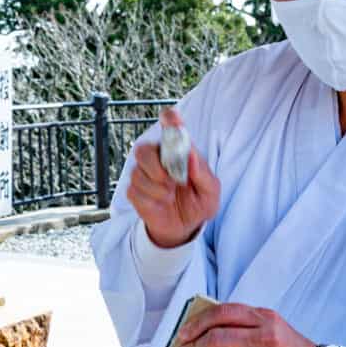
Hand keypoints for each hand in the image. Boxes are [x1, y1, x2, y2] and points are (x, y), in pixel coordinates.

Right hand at [126, 107, 219, 248]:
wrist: (186, 226)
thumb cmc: (199, 202)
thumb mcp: (210, 191)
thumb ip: (203, 173)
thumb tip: (192, 158)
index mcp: (178, 150)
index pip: (170, 126)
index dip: (169, 120)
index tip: (171, 119)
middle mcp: (157, 157)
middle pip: (143, 149)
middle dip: (156, 166)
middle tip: (172, 180)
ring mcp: (143, 174)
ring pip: (138, 173)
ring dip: (158, 188)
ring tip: (170, 195)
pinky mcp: (135, 191)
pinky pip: (135, 191)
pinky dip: (151, 200)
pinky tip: (162, 203)